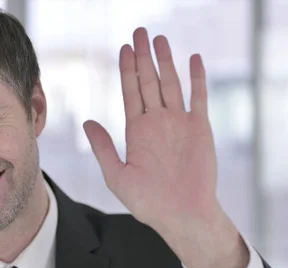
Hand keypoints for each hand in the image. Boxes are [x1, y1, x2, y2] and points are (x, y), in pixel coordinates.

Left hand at [83, 27, 248, 267]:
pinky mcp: (200, 128)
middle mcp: (157, 122)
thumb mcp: (117, 175)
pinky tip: (193, 59)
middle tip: (140, 32)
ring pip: (171, 84)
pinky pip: (199, 98)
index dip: (127, 69)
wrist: (182, 215)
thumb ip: (103, 147)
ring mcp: (179, 123)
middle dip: (143, 57)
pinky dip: (197, 79)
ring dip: (166, 61)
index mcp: (136, 130)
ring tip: (160, 39)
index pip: (130, 92)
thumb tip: (87, 121)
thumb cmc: (148, 202)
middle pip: (149, 81)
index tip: (124, 48)